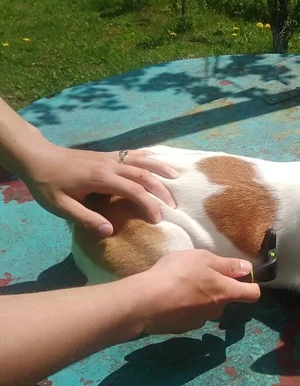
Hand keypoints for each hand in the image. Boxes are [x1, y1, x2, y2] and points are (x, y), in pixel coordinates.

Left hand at [20, 142, 179, 237]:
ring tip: (177, 178)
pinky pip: (134, 153)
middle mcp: (110, 164)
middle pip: (144, 174)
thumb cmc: (48, 184)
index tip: (158, 219)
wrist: (37, 157)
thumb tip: (109, 232)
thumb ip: (86, 219)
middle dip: (162, 190)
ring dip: (161, 169)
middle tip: (174, 206)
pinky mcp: (108, 154)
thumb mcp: (61, 207)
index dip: (149, 205)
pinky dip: (150, 156)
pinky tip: (159, 160)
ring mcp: (110, 157)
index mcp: (101, 178)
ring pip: (142, 160)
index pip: (134, 190)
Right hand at [132, 250, 260, 334]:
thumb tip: (248, 269)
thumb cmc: (177, 274)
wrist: (144, 302)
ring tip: (181, 285)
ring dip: (200, 298)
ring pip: (207, 307)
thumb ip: (227, 265)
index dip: (251, 285)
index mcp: (225, 292)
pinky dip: (185, 308)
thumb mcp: (203, 259)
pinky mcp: (182, 328)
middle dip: (218, 288)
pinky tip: (170, 298)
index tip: (242, 277)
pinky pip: (190, 315)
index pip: (252, 294)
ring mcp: (199, 321)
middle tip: (199, 274)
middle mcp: (216, 310)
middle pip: (226, 299)